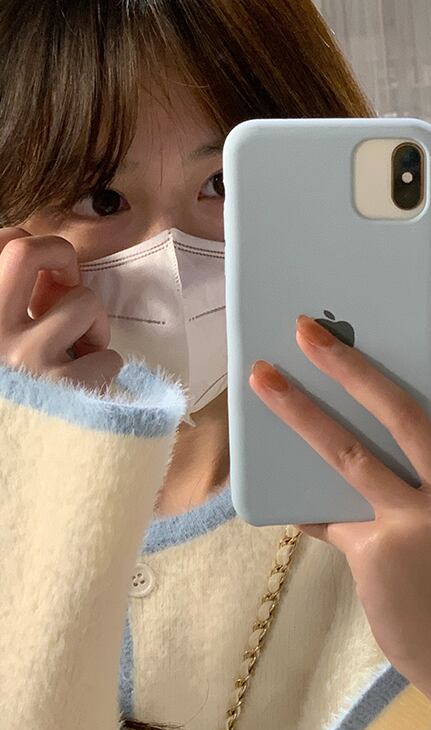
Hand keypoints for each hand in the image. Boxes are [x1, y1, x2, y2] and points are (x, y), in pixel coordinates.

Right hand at [0, 228, 121, 390]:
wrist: (14, 469)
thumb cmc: (18, 398)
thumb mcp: (4, 344)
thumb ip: (12, 307)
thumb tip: (50, 275)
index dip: (30, 247)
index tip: (42, 273)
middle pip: (28, 253)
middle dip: (61, 256)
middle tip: (70, 281)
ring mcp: (28, 360)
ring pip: (84, 304)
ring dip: (94, 327)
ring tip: (82, 353)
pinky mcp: (66, 391)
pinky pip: (109, 358)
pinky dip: (106, 370)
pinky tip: (88, 387)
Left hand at [249, 281, 430, 712]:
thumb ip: (410, 471)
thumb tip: (342, 425)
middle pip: (404, 410)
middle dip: (353, 363)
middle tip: (307, 327)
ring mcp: (417, 521)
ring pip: (352, 452)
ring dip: (302, 411)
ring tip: (263, 378)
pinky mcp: (378, 549)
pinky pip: (324, 511)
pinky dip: (297, 497)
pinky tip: (270, 485)